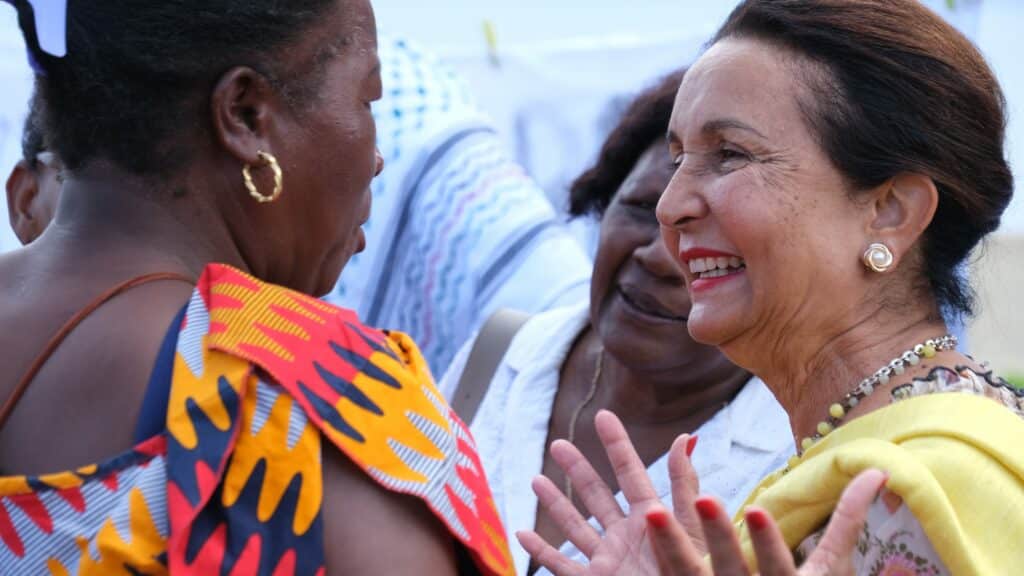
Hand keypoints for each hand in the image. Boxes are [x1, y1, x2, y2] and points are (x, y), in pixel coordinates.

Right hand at [516, 410, 703, 574]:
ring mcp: (608, 560)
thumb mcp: (690, 528)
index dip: (617, 445)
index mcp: (651, 519)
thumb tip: (687, 438)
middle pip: (596, 495)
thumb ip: (684, 485)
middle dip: (577, 469)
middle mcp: (626, 536)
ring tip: (536, 479)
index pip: (631, 473)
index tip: (604, 416)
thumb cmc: (693, 571)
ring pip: (574, 527)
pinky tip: (522, 534)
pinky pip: (561, 566)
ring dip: (555, 503)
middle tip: (559, 444)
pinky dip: (540, 552)